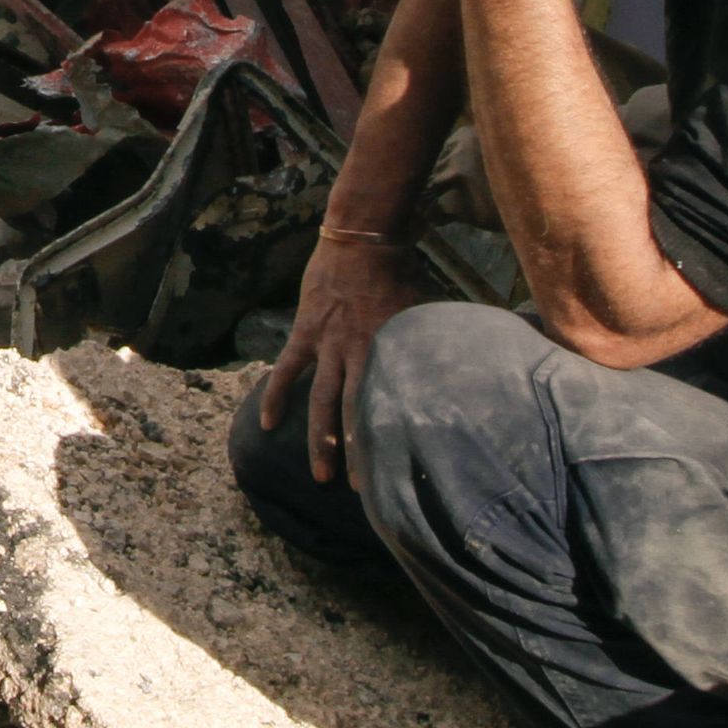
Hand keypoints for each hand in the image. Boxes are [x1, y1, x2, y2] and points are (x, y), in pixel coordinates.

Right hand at [260, 227, 417, 483]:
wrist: (362, 238)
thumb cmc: (400, 272)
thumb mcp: (424, 309)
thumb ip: (431, 342)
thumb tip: (460, 365)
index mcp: (388, 349)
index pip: (391, 401)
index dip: (393, 436)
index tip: (400, 466)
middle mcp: (357, 352)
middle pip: (356, 411)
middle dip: (358, 451)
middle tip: (361, 489)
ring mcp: (327, 344)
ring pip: (321, 400)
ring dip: (320, 438)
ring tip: (319, 474)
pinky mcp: (305, 332)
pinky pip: (286, 369)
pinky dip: (276, 396)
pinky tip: (267, 424)